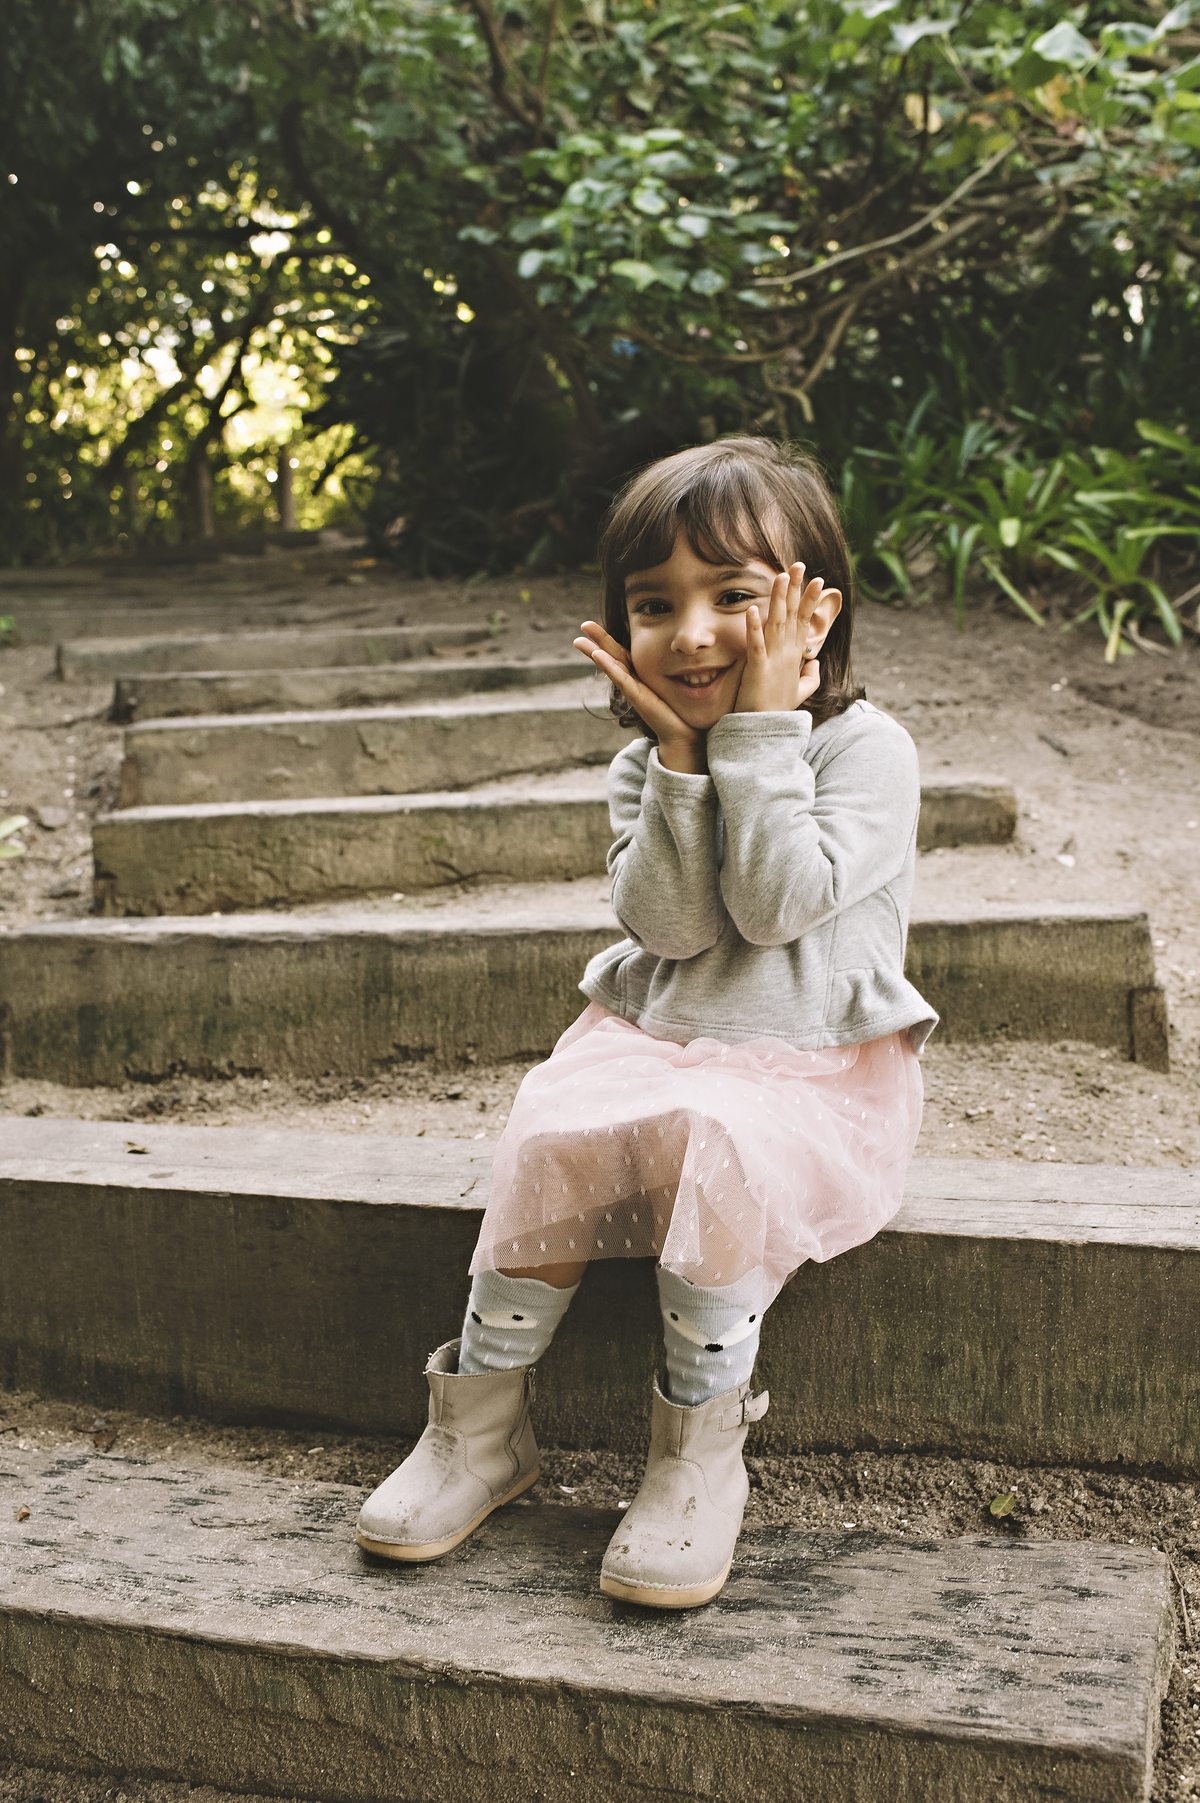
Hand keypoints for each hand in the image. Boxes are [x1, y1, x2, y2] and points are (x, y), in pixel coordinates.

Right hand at [574, 622, 705, 771]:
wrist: (689, 736)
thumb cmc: (689, 711)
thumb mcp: (687, 681)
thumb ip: (690, 666)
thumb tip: (700, 648)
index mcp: (645, 676)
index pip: (625, 653)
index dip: (613, 639)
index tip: (601, 626)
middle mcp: (636, 682)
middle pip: (613, 656)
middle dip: (598, 640)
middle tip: (582, 626)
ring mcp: (635, 690)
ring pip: (611, 667)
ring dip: (595, 652)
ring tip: (579, 640)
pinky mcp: (639, 698)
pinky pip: (622, 679)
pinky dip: (609, 668)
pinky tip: (597, 656)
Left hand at [734, 563, 826, 713]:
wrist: (766, 731)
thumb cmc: (779, 711)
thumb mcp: (801, 692)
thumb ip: (811, 676)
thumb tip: (816, 664)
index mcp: (796, 656)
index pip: (804, 621)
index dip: (810, 600)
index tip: (818, 580)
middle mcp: (788, 654)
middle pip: (793, 614)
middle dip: (798, 589)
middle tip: (800, 565)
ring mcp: (774, 660)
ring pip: (777, 623)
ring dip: (779, 599)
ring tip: (782, 576)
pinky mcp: (758, 668)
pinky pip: (755, 644)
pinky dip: (754, 627)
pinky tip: (752, 609)